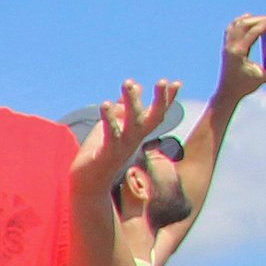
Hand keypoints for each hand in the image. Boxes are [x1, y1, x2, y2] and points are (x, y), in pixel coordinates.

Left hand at [67, 76, 181, 198]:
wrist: (88, 184)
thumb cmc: (100, 153)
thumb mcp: (114, 126)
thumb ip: (123, 107)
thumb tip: (136, 86)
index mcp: (137, 133)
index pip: (157, 114)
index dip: (168, 100)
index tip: (177, 83)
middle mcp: (134, 139)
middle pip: (154, 118)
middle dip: (161, 100)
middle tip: (162, 81)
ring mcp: (122, 146)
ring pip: (133, 122)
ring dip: (132, 102)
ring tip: (128, 83)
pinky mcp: (107, 152)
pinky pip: (111, 134)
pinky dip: (109, 118)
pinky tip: (106, 104)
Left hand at [217, 11, 265, 103]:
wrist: (226, 93)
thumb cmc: (242, 86)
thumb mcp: (261, 79)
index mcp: (238, 52)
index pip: (253, 31)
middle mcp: (230, 47)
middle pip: (244, 24)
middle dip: (260, 19)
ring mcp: (227, 47)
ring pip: (236, 25)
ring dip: (250, 19)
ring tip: (263, 18)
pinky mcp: (226, 48)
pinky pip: (230, 30)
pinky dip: (239, 22)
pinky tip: (247, 20)